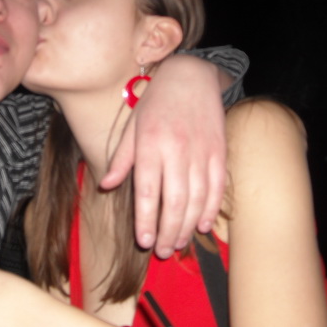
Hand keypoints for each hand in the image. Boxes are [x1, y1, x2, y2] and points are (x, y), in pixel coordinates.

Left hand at [101, 54, 226, 257]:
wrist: (190, 75)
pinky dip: (212, 208)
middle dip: (169, 231)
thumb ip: (121, 158)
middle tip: (163, 251)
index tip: (145, 241)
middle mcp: (176, 149)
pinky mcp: (219, 151)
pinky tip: (203, 225)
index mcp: (150, 144)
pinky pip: (217, 186)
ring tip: (178, 242)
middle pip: (174, 201)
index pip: (147, 191)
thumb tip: (106, 185)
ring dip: (188, 225)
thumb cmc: (154, 102)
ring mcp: (201, 151)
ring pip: (197, 198)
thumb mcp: (131, 126)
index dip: (146, 219)